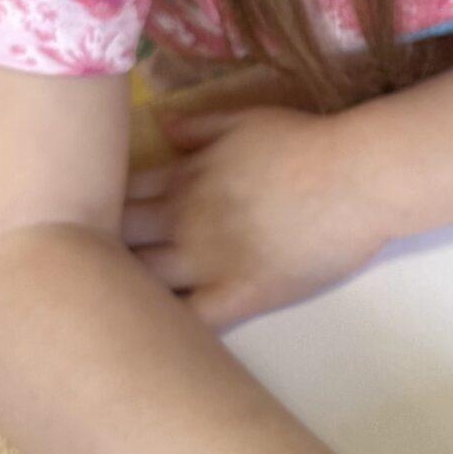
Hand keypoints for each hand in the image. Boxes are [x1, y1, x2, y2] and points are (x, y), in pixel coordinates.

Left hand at [121, 104, 386, 325]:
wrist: (358, 177)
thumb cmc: (306, 143)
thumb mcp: (246, 120)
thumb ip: (199, 125)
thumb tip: (160, 124)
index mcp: (182, 178)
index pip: (116, 197)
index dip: (99, 209)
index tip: (96, 219)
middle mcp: (182, 219)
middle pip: (115, 241)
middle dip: (97, 252)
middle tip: (94, 268)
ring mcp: (207, 261)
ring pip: (140, 283)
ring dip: (124, 291)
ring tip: (118, 304)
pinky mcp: (239, 294)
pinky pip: (188, 319)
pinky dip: (166, 326)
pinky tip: (155, 334)